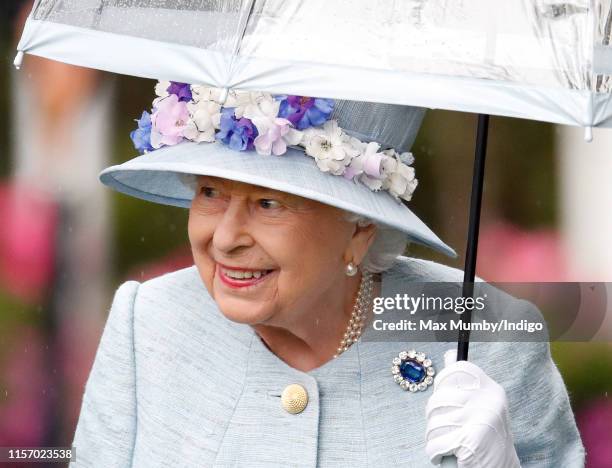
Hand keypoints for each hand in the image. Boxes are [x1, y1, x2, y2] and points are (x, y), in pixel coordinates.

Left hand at [425, 350, 520, 467]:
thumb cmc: (486, 438)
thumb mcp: (482, 405)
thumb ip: (465, 382)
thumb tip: (450, 354)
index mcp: (492, 390)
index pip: (458, 369)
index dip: (443, 381)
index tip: (443, 395)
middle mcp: (489, 401)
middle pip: (438, 398)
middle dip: (435, 417)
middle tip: (447, 428)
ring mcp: (480, 420)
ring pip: (434, 422)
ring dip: (435, 437)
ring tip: (450, 443)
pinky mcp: (470, 441)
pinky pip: (435, 443)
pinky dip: (435, 453)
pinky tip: (447, 454)